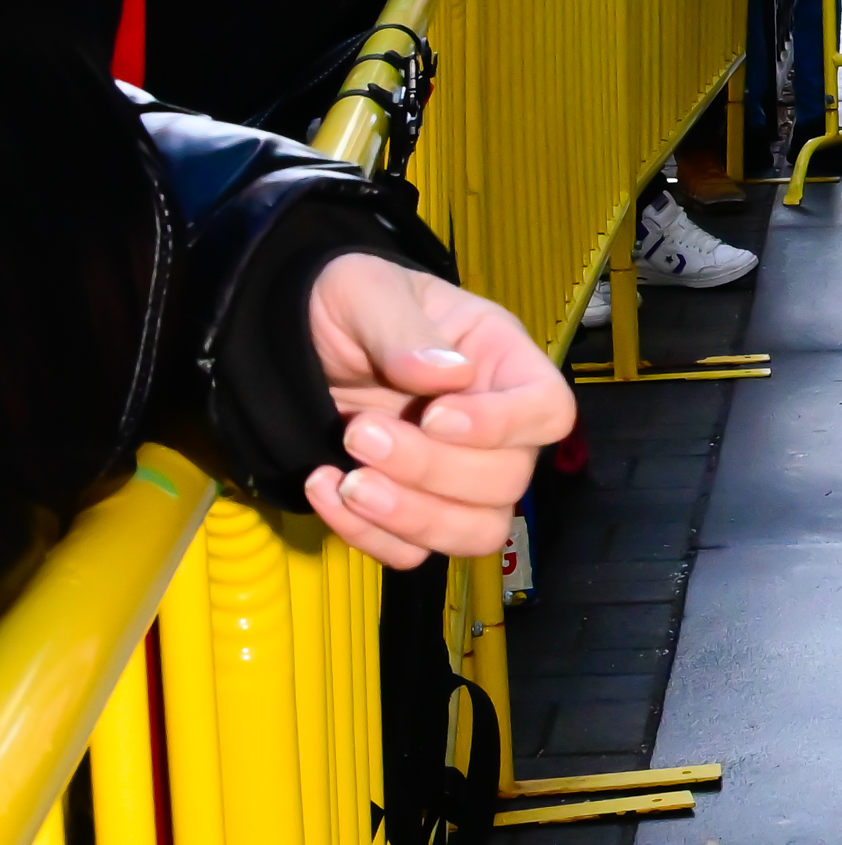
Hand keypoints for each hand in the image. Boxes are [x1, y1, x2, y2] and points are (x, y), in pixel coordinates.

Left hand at [301, 254, 575, 568]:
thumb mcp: (368, 292)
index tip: (436, 416)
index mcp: (501, 363)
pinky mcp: (412, 512)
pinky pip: (412, 552)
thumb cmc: (346, 305)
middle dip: (432, 470)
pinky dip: (368, 535)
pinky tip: (323, 487)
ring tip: (348, 482)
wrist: (291, 339)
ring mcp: (457, 479)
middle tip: (358, 433)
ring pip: (476, 531)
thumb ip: (404, 328)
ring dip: (412, 518)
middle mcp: (494, 428)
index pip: (548, 410)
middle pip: (508, 480)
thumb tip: (448, 373)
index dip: (504, 426)